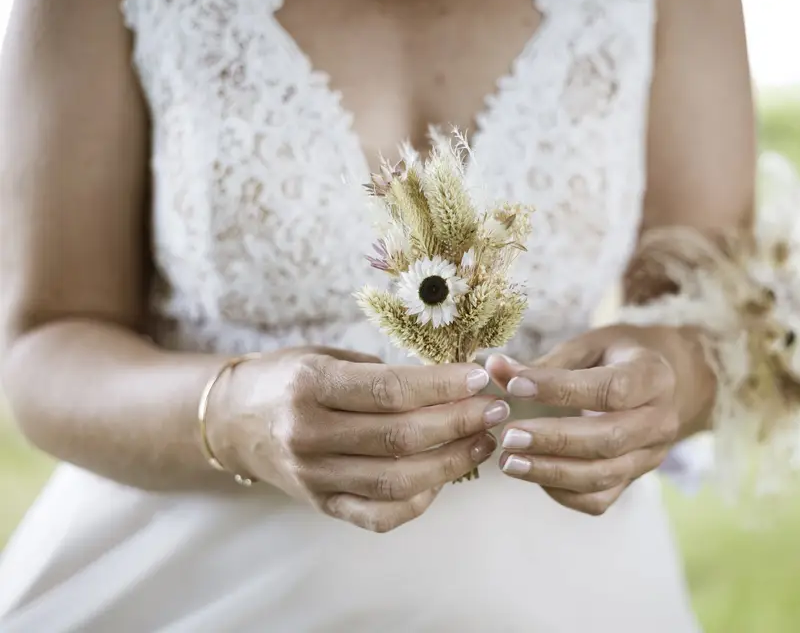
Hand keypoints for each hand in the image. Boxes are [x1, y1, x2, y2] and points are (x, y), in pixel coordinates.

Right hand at [206, 347, 508, 531]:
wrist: (233, 421)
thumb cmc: (288, 378)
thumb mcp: (325, 358)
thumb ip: (382, 373)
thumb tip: (453, 380)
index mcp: (310, 387)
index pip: (390, 391)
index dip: (442, 386)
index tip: (480, 377)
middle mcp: (308, 435)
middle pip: (401, 438)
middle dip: (459, 423)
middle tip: (494, 409)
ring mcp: (314, 477)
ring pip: (397, 481)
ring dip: (452, 462)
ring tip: (483, 441)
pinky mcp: (322, 505)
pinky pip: (380, 515)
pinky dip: (419, 501)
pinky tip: (443, 478)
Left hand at [486, 327, 680, 515]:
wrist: (662, 384)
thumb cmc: (617, 357)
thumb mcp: (590, 346)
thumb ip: (548, 362)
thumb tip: (496, 369)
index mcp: (653, 377)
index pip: (611, 389)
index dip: (560, 389)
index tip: (515, 386)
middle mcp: (660, 421)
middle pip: (609, 439)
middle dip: (554, 440)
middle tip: (509, 436)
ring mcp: (650, 456)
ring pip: (603, 475)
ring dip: (551, 472)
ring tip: (509, 462)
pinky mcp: (633, 480)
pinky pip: (598, 499)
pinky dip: (562, 492)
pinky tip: (532, 474)